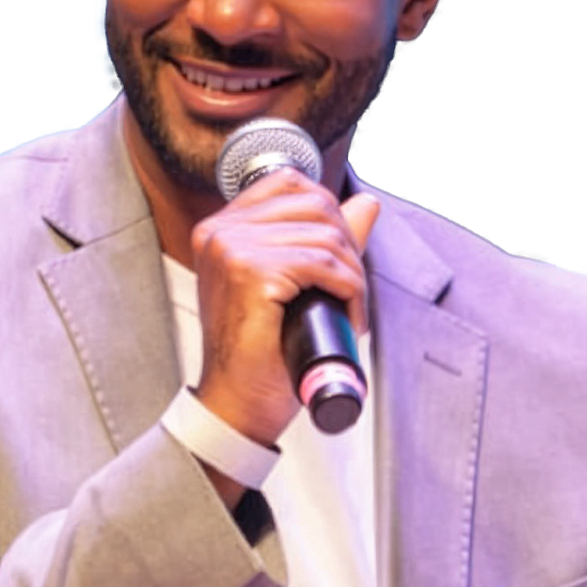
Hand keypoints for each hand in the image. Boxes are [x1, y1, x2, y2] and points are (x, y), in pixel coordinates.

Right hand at [189, 169, 378, 446]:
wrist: (238, 403)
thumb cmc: (260, 355)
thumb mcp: (293, 286)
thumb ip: (325, 239)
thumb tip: (367, 203)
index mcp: (221, 229)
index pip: (289, 183)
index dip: (329, 214)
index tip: (339, 258)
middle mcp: (220, 231)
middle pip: (314, 203)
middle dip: (347, 245)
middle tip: (351, 290)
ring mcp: (231, 248)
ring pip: (325, 235)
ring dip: (353, 274)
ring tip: (350, 308)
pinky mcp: (250, 272)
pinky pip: (324, 264)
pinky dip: (349, 290)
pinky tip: (347, 315)